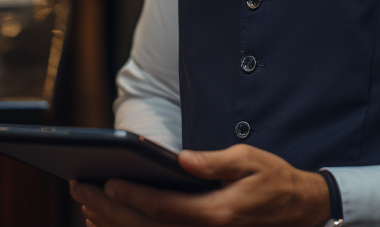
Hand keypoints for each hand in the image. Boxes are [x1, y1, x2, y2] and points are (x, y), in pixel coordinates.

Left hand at [69, 144, 330, 226]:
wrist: (298, 210)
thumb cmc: (273, 181)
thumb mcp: (250, 161)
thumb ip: (215, 162)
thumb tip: (181, 159)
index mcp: (215, 213)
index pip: (163, 207)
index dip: (132, 196)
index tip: (106, 182)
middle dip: (109, 210)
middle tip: (81, 190)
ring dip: (113, 222)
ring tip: (86, 203)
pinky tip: (110, 219)